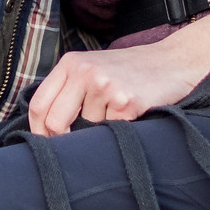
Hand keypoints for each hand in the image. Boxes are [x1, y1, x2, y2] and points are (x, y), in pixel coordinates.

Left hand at [27, 10, 209, 135]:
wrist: (172, 62)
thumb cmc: (129, 71)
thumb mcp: (92, 68)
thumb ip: (68, 90)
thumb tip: (45, 129)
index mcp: (70, 64)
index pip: (38, 104)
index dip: (37, 130)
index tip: (43, 144)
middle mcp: (85, 72)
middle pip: (55, 122)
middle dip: (61, 141)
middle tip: (74, 147)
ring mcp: (106, 86)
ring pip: (87, 130)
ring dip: (100, 130)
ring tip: (117, 112)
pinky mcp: (127, 102)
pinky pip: (112, 132)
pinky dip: (120, 130)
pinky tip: (131, 114)